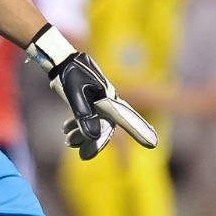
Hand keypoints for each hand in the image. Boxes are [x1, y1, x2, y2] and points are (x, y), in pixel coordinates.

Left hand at [26, 26, 158, 159]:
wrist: (63, 60)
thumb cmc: (70, 74)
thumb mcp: (74, 95)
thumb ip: (84, 116)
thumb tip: (93, 137)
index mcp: (108, 98)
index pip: (125, 118)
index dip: (139, 131)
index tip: (153, 143)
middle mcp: (109, 100)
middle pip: (107, 127)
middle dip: (95, 142)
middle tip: (82, 155)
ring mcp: (101, 101)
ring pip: (97, 124)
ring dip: (83, 135)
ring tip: (67, 139)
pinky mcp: (93, 100)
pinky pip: (90, 118)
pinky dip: (79, 126)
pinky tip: (66, 129)